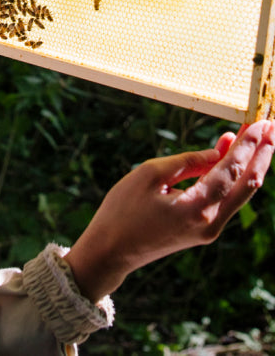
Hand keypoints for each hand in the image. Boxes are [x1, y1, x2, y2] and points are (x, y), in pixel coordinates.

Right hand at [64, 120, 274, 302]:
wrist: (112, 250)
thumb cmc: (123, 209)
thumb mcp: (148, 175)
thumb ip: (186, 162)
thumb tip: (218, 152)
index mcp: (196, 207)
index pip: (231, 170)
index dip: (248, 144)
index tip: (261, 122)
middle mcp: (211, 222)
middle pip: (248, 184)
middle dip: (262, 154)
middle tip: (271, 127)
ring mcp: (210, 229)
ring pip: (240, 193)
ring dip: (251, 164)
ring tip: (258, 138)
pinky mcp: (204, 230)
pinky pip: (227, 199)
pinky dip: (234, 177)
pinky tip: (231, 157)